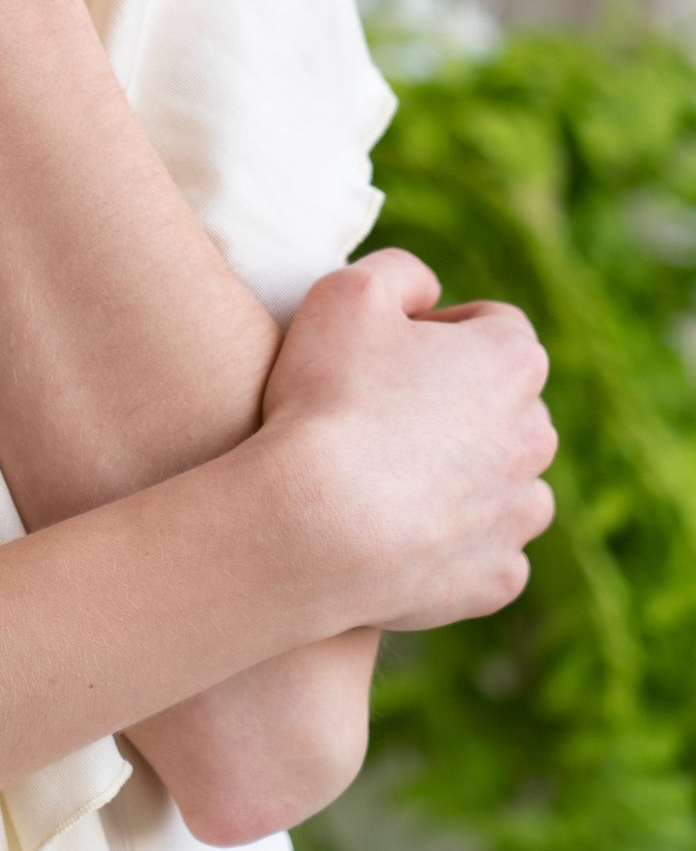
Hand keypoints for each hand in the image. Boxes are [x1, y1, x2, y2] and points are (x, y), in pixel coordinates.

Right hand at [258, 247, 558, 633]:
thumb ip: (401, 272)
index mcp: (513, 361)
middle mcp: (536, 437)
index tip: (385, 349)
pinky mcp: (497, 577)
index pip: (494, 325)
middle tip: (380, 411)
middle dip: (456, 403)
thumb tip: (429, 294)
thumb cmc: (329, 397)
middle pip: (505, 405)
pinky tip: (401, 531)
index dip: (438, 329)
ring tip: (393, 476)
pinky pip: (489, 551)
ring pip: (508, 481)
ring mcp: (519, 514)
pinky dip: (456, 541)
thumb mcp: (349, 290)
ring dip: (467, 474)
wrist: (315, 522)